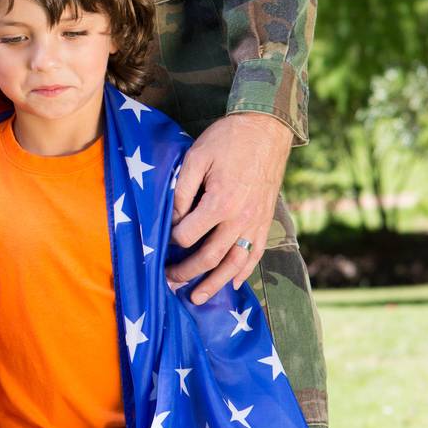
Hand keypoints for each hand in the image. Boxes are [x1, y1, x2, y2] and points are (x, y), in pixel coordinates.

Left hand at [166, 113, 292, 303]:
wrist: (266, 129)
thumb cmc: (227, 139)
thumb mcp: (195, 157)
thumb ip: (182, 191)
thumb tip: (172, 218)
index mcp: (220, 202)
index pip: (188, 234)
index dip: (171, 240)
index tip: (162, 239)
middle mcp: (240, 218)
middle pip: (209, 257)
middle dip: (186, 272)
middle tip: (168, 281)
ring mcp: (255, 222)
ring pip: (234, 264)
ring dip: (214, 284)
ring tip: (197, 298)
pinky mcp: (265, 221)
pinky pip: (255, 254)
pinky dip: (243, 272)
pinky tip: (232, 284)